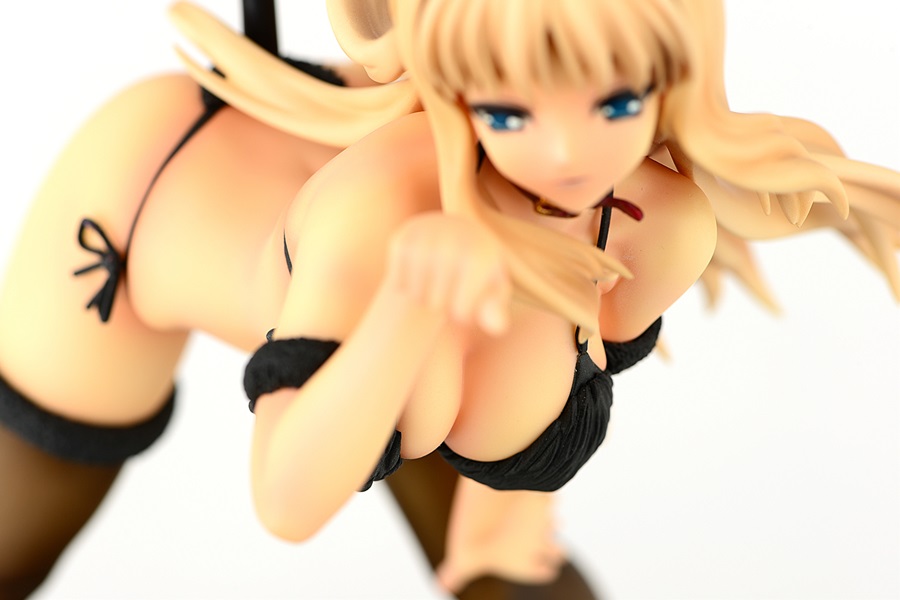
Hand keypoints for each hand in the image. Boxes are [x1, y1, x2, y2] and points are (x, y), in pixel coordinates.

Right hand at [385, 213, 511, 334]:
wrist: (457, 232)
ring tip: (437, 280)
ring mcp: (423, 240)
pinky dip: (406, 286)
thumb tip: (497, 326)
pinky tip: (420, 272)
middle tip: (451, 284)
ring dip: (424, 298)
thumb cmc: (480, 271)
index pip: (461, 313)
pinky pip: (397, 284)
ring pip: (416, 297)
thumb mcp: (494, 290)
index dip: (463, 313)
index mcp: (479, 258)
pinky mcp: (401, 240)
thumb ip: (496, 311)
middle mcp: (452, 244)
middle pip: (436, 305)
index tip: (469, 297)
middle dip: (443, 305)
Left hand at [436, 490, 565, 592]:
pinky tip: (533, 493)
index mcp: (525, 564)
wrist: (490, 489)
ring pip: (558, 524)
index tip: (539, 565)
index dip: (542, 568)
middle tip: (542, 544)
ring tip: (536, 518)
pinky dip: (545, 496)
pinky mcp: (546, 495)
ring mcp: (545, 519)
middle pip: (560, 553)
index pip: (546, 572)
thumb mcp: (462, 555)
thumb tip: (441, 586)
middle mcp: (541, 544)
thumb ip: (455, 573)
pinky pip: (552, 497)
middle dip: (553, 549)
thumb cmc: (476, 527)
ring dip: (549, 522)